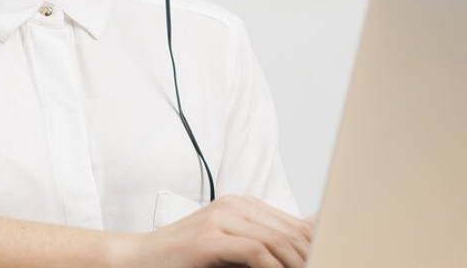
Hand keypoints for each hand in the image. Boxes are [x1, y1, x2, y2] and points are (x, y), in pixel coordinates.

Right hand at [116, 194, 313, 267]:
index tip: (329, 259)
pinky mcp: (209, 238)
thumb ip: (264, 244)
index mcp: (243, 205)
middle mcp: (234, 205)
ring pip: (276, 241)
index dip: (316, 246)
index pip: (295, 224)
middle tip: (323, 266)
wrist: (138, 258)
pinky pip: (255, 252)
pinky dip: (273, 267)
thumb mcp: (230, 249)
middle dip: (310, 256)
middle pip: (290, 232)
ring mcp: (220, 218)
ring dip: (296, 263)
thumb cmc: (184, 260)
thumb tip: (309, 239)